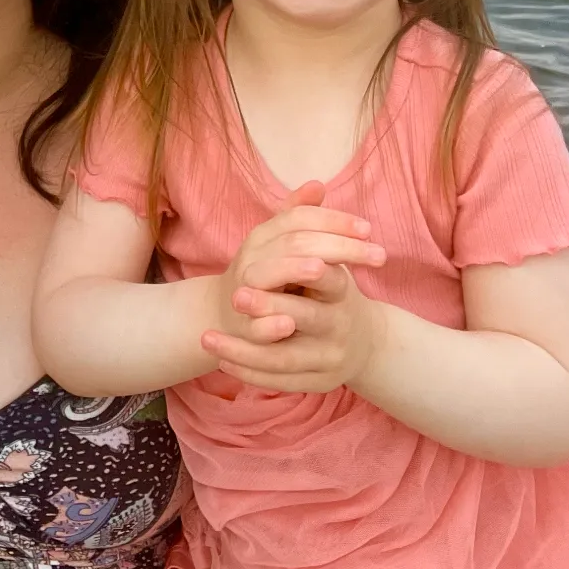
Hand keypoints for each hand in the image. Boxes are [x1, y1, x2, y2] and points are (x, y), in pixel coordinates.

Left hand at [202, 181, 387, 392]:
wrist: (361, 344)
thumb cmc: (333, 292)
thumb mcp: (327, 258)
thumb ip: (311, 224)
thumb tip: (313, 185)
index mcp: (342, 291)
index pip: (322, 278)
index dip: (290, 274)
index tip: (248, 274)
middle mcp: (340, 325)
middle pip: (303, 317)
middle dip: (266, 308)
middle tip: (233, 298)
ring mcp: (329, 358)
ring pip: (285, 358)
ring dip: (242, 351)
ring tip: (206, 340)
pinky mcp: (317, 383)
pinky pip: (279, 381)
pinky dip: (248, 373)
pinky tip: (220, 363)